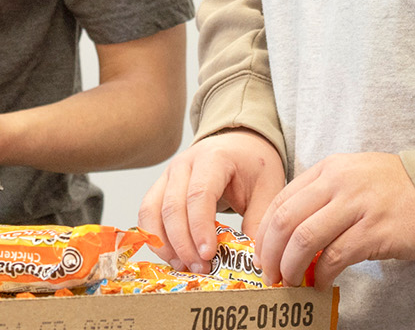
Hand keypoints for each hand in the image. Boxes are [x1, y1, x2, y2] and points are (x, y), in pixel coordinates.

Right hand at [138, 129, 286, 273]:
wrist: (239, 145)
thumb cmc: (252, 165)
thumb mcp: (267, 188)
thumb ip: (259, 221)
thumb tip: (252, 259)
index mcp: (213, 158)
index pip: (199, 194)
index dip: (200, 228)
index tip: (208, 254)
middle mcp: (184, 163)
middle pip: (172, 206)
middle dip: (183, 243)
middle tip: (200, 267)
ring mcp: (168, 174)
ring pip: (152, 211)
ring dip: (165, 244)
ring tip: (185, 266)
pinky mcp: (160, 187)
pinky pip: (147, 214)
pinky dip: (155, 238)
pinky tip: (173, 257)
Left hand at [254, 152, 414, 287]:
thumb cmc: (399, 188)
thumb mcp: (355, 177)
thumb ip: (325, 196)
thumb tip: (293, 234)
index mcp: (329, 168)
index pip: (281, 200)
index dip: (264, 232)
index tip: (263, 254)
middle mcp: (338, 183)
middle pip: (285, 220)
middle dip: (270, 253)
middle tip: (270, 274)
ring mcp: (357, 206)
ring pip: (304, 239)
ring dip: (291, 267)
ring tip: (291, 282)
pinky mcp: (375, 231)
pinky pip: (335, 257)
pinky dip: (321, 274)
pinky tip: (321, 283)